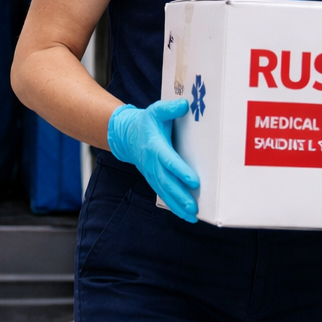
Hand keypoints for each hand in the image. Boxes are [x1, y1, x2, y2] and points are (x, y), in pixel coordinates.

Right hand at [107, 100, 200, 221]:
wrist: (127, 136)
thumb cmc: (146, 123)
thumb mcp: (155, 111)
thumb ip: (169, 109)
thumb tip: (184, 105)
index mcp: (155, 147)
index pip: (169, 161)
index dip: (180, 171)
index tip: (194, 181)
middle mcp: (152, 163)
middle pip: (167, 182)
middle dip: (181, 196)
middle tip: (194, 207)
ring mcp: (152, 174)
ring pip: (165, 192)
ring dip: (178, 205)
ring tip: (192, 216)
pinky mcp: (154, 179)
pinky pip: (163, 194)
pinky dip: (174, 206)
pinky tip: (186, 215)